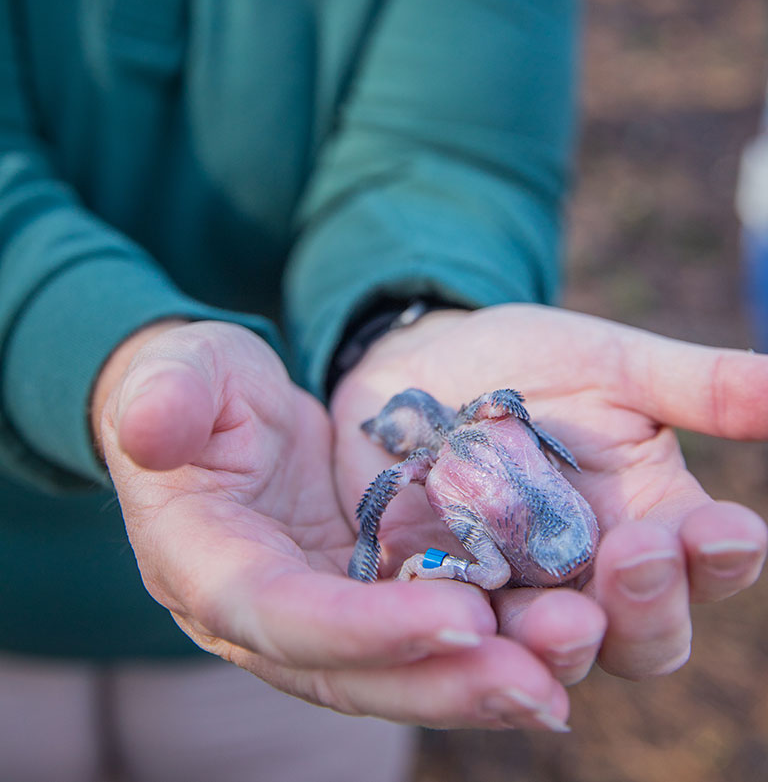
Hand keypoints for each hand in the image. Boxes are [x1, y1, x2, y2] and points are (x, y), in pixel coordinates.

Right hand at [94, 320, 571, 730]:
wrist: (214, 413)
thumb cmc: (195, 384)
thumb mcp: (179, 371)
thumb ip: (164, 393)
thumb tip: (148, 425)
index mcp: (204, 562)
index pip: (277, 612)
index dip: (358, 627)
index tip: (457, 617)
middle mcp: (256, 613)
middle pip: (345, 669)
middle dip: (438, 684)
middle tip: (536, 687)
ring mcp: (309, 613)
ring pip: (388, 671)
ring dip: (469, 686)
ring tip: (553, 689)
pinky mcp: (352, 599)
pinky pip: (412, 638)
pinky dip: (471, 654)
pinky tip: (539, 657)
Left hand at [331, 304, 767, 683]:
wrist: (426, 361)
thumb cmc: (531, 363)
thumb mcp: (614, 367)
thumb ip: (698, 387)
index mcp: (652, 523)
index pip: (704, 563)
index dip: (721, 555)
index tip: (726, 527)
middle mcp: (592, 577)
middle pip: (642, 635)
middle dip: (648, 604)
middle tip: (637, 553)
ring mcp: (516, 592)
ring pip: (552, 651)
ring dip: (563, 643)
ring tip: (562, 617)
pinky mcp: (439, 594)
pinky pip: (453, 629)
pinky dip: (461, 632)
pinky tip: (459, 617)